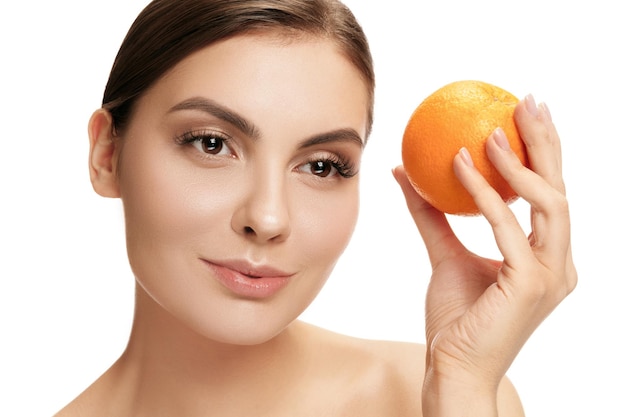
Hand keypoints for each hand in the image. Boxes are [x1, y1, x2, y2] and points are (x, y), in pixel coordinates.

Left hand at [393, 95, 576, 413]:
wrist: (451, 366)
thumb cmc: (456, 318)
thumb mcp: (443, 254)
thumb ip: (431, 214)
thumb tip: (404, 172)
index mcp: (546, 256)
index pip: (550, 193)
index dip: (544, 151)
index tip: (526, 114)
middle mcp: (559, 263)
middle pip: (560, 188)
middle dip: (547, 141)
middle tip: (526, 102)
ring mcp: (551, 275)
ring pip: (548, 203)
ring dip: (520, 162)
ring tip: (490, 130)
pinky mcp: (531, 285)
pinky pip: (507, 226)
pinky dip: (484, 193)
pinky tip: (460, 164)